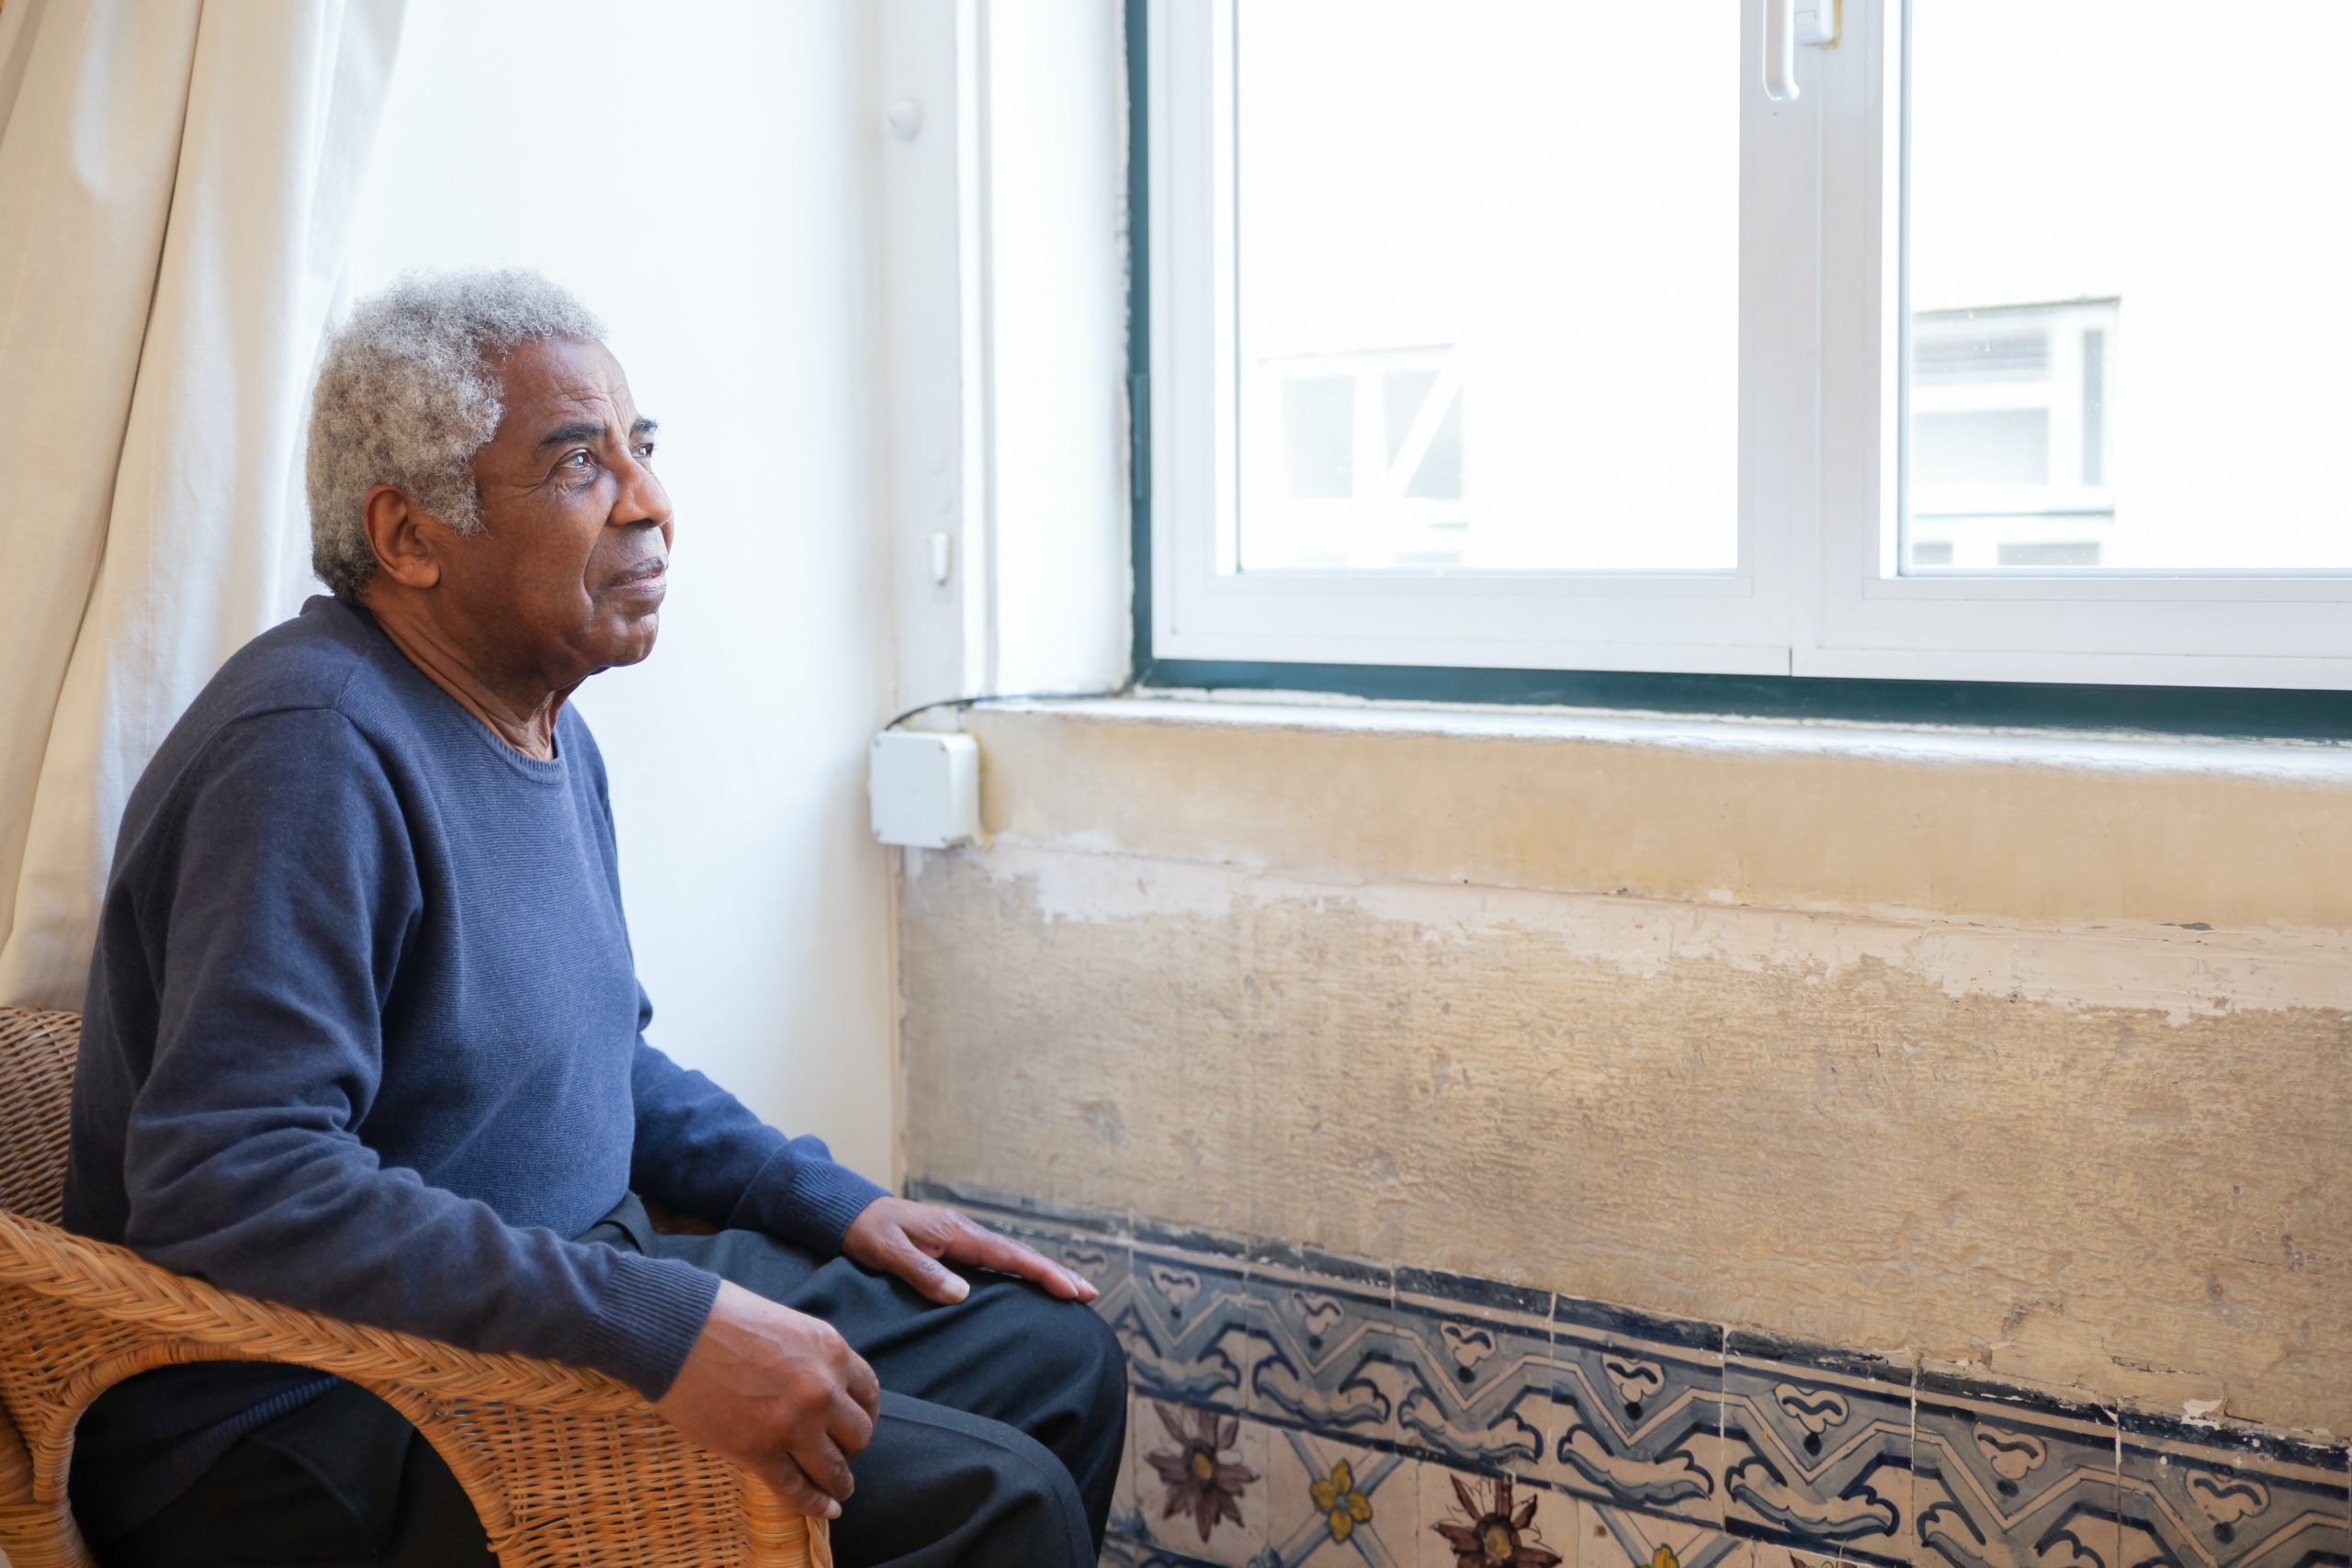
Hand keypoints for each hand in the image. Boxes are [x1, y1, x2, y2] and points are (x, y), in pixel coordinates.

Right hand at [655, 1280, 880, 1518]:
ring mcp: (792, 1424)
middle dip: (851, 1448)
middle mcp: (822, 1389)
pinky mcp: (758, 1452)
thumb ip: (809, 1357)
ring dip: (839, 1482)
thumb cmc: (722, 1317)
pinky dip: (814, 1504)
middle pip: (858, 1434)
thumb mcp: (786, 1325)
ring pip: (834, 1469)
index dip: (864, 1415)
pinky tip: (825, 1509)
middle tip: (839, 1454)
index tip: (854, 1425)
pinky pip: (796, 1489)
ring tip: (838, 1490)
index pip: (868, 1392)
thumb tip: (816, 1385)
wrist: (676, 1331)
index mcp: (831, 1350)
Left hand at [841, 1196, 1098, 1306]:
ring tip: (1073, 1292)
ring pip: (1012, 1258)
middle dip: (1056, 1273)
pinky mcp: (956, 1247)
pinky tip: (1031, 1286)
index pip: (1009, 1256)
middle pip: (1021, 1255)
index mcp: (957, 1232)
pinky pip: (997, 1262)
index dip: (1042, 1273)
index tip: (1071, 1289)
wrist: (853, 1213)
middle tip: (1090, 1294)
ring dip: (1043, 1274)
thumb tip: (961, 1293)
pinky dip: (1021, 1273)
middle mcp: (967, 1233)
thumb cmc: (870, 1232)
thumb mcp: (890, 1252)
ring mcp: (963, 1239)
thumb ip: (923, 1271)